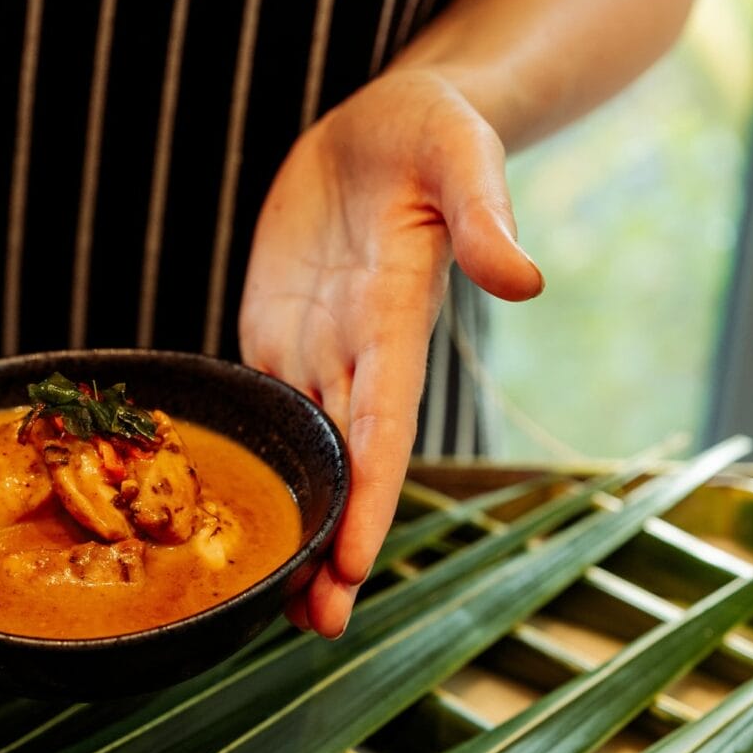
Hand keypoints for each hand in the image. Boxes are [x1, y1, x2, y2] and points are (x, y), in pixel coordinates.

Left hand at [239, 68, 543, 637]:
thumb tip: (526, 279)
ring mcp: (312, 350)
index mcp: (396, 323)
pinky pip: (257, 412)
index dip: (369, 497)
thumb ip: (485, 215)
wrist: (379, 126)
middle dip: (331, 545)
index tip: (352, 562)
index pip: (385, 428)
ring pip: (301, 457)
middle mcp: (355, 354)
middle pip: (344, 467)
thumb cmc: (431, 131)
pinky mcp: (273, 336)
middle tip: (312, 626)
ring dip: (291, 528)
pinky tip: (226, 524)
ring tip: (267, 608)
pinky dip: (251, 472)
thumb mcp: (459, 153)